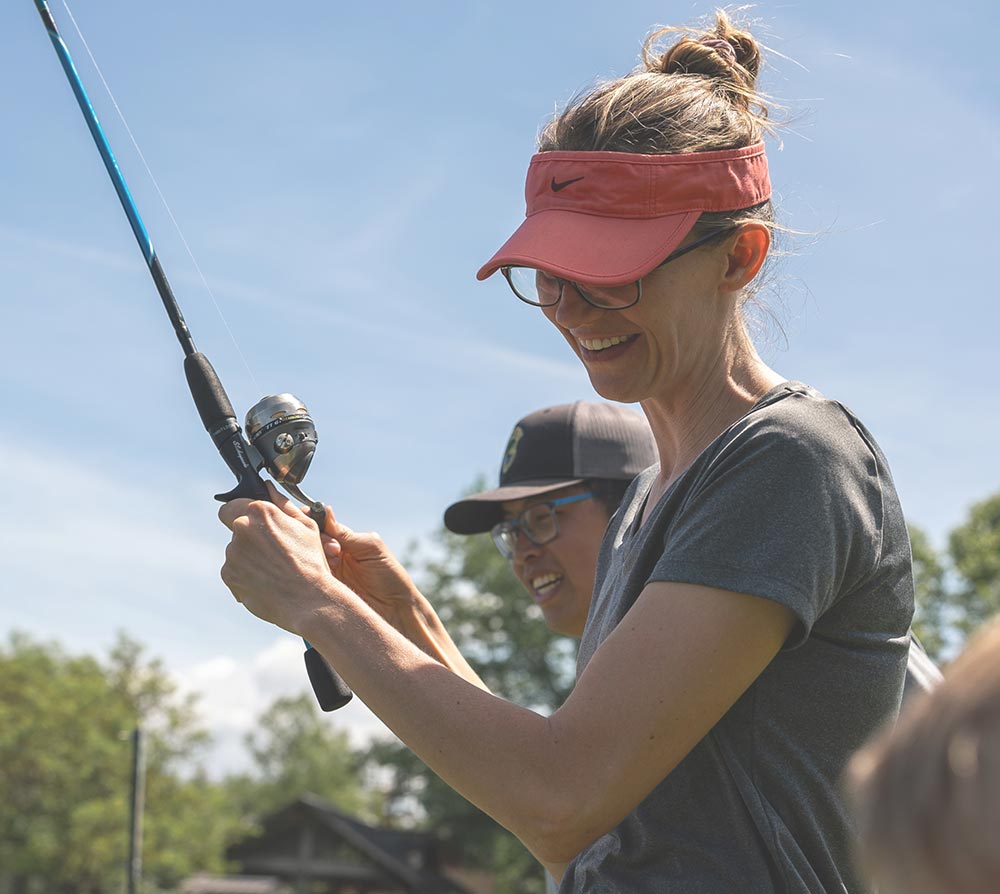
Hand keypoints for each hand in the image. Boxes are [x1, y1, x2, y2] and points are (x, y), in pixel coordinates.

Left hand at [218, 483, 345, 635]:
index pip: (231, 505)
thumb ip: (283, 504)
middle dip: (251, 538)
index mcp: (260, 512)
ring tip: (274, 570)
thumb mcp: (306, 526)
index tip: (255, 525)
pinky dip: (246, 575)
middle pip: (236, 530)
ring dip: (249, 558)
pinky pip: (234, 571)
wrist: (308, 599)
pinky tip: (266, 582)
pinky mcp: (229, 575)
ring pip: (236, 552)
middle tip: (274, 552)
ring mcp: (233, 553)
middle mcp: (241, 529)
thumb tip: (268, 487)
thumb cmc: (311, 561)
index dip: (241, 514)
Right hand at [320, 512, 422, 631]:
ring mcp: (325, 575)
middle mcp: (332, 557)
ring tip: (334, 561)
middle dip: (316, 540)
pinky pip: (308, 580)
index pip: (321, 527)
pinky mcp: (322, 592)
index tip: (310, 517)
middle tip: (334, 550)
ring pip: (307, 559)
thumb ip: (346, 533)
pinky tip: (319, 573)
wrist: (396, 610)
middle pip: (310, 541)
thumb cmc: (390, 576)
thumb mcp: (371, 547)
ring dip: (314, 557)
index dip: (313, 521)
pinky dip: (310, 574)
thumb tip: (325, 511)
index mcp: (344, 543)